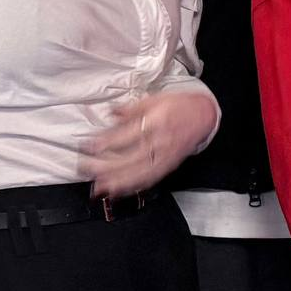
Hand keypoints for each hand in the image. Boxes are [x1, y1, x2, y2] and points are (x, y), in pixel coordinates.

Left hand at [84, 88, 219, 197]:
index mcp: (157, 121)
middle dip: (107, 166)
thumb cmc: (178, 105)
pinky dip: (134, 187)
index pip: (128, 135)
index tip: (89, 146)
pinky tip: (118, 191)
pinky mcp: (169, 165)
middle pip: (132, 158)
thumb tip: (110, 113)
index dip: (107, 142)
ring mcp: (167, 156)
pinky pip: (151, 179)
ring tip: (99, 186)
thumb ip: (131, 108)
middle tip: (86, 168)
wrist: (204, 115)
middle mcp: (162, 141)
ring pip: (141, 173)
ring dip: (118, 182)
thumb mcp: (154, 99)